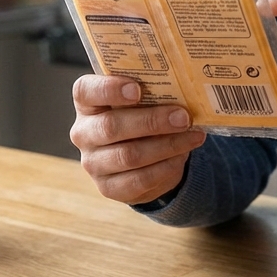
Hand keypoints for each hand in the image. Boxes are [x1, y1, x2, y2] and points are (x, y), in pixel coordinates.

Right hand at [69, 75, 207, 205]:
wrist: (141, 159)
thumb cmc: (141, 117)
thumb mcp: (142, 101)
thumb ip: (151, 92)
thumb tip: (183, 91)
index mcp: (87, 103)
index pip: (85, 91)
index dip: (109, 89)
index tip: (137, 89)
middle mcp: (83, 133)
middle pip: (111, 126)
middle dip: (151, 121)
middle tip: (183, 117)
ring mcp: (93, 163)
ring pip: (128, 155)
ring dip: (166, 145)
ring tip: (193, 136)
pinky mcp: (108, 188)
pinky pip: (139, 179)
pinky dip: (165, 166)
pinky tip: (182, 155)